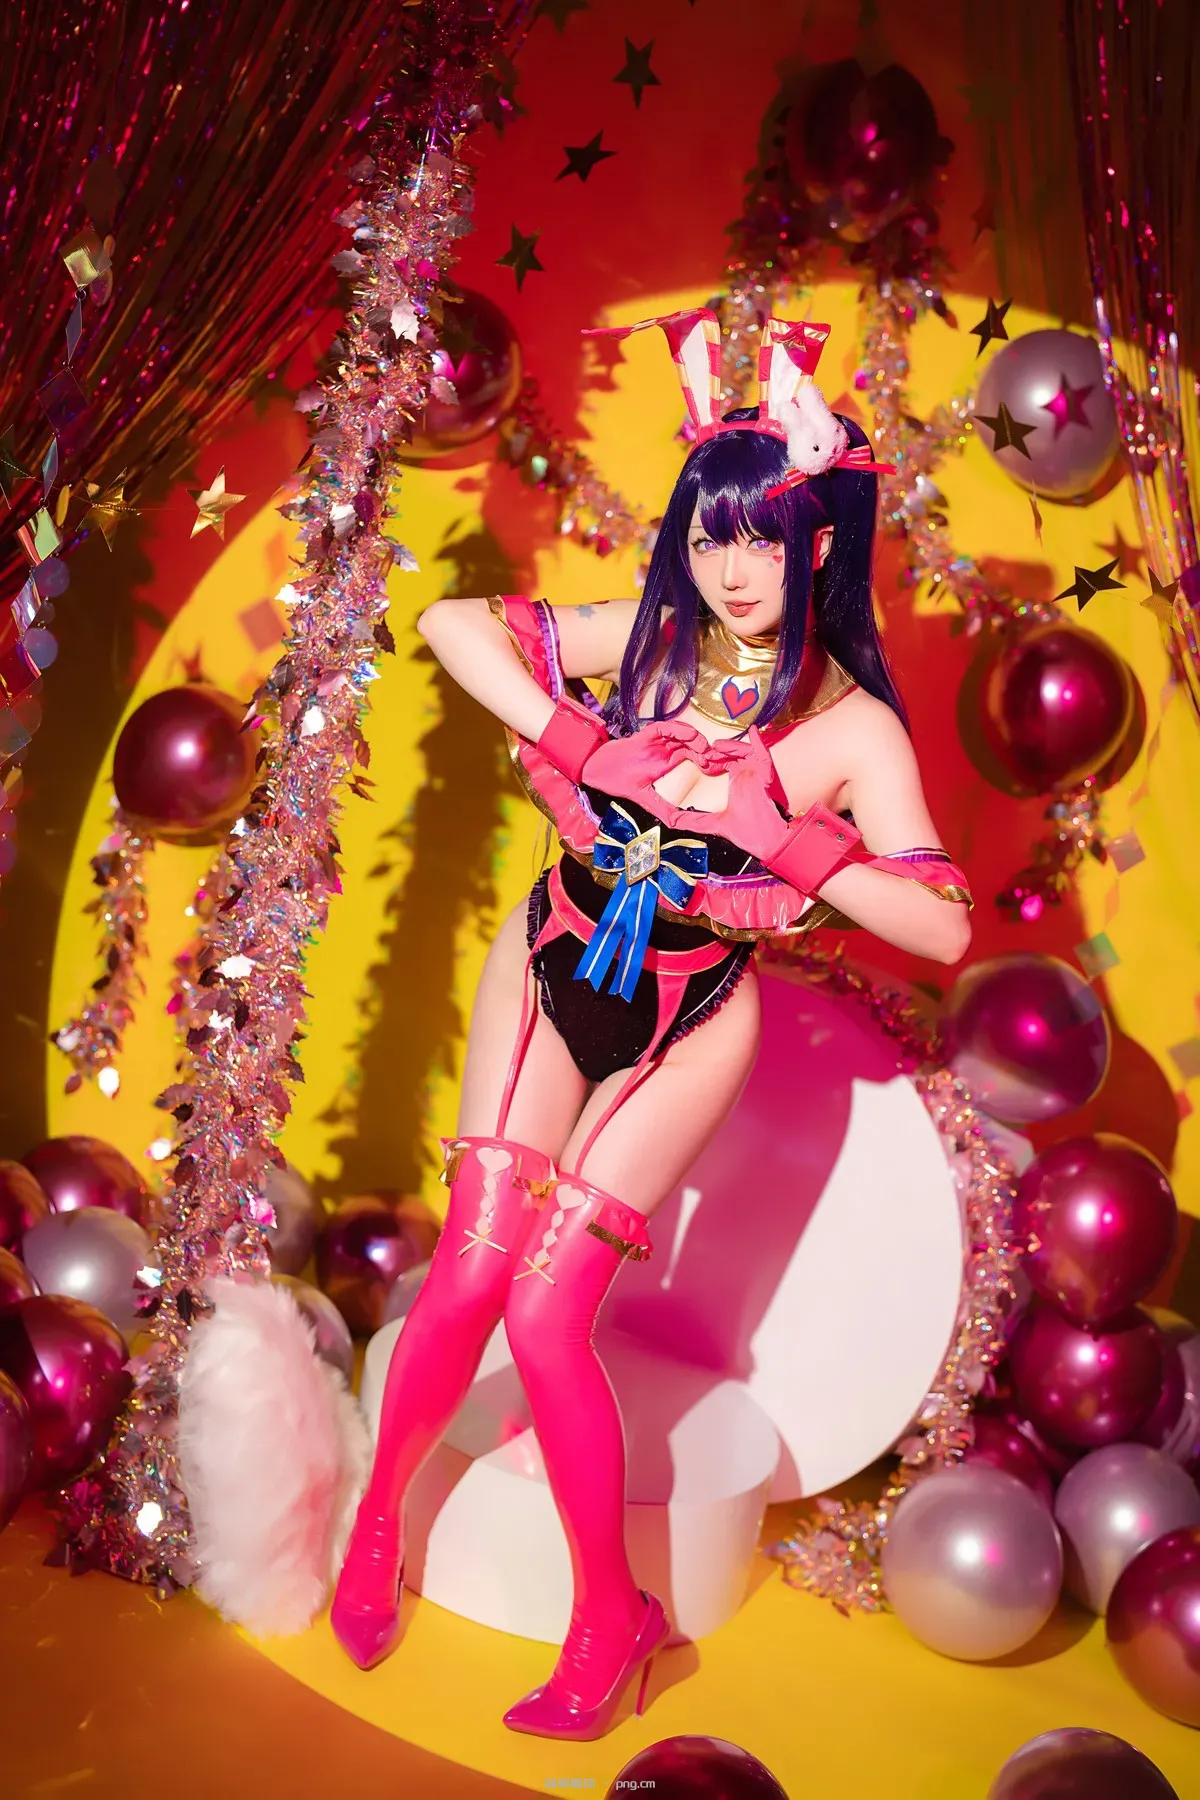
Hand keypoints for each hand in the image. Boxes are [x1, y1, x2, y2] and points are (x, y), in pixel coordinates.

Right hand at [580, 717, 712, 803]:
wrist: (598, 772)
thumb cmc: (619, 781)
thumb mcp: (646, 799)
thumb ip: (662, 809)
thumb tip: (678, 825)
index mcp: (668, 761)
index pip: (693, 755)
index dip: (706, 759)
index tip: (715, 769)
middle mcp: (665, 748)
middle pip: (692, 742)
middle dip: (705, 748)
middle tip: (715, 758)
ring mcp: (656, 740)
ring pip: (682, 732)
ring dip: (695, 738)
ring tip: (705, 748)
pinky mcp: (646, 735)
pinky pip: (665, 727)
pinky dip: (678, 729)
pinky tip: (689, 736)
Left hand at [700, 727, 790, 862]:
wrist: (765, 840)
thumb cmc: (746, 832)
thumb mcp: (712, 823)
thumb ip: (692, 821)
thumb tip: (670, 821)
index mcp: (736, 782)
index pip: (723, 763)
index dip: (710, 761)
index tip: (699, 763)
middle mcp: (746, 774)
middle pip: (730, 754)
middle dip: (716, 752)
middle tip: (703, 754)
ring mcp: (756, 772)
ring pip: (742, 750)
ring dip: (730, 746)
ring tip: (716, 746)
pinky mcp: (765, 772)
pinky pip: (762, 752)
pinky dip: (757, 741)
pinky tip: (751, 731)